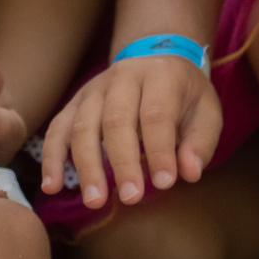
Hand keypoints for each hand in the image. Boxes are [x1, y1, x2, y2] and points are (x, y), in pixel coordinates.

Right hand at [38, 54, 220, 210]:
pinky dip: (52, 158)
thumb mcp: (207, 111)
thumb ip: (200, 143)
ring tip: (94, 201)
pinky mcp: (74, 103)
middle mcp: (122, 78)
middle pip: (116, 120)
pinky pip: (57, 129)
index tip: (164, 183)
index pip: (156, 114)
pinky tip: (51, 186)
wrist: (157, 57)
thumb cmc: (184, 94)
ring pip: (82, 126)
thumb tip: (188, 173)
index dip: (159, 150)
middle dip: (121, 162)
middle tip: (131, 198)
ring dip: (86, 166)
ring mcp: (93, 89)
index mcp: (160, 76)